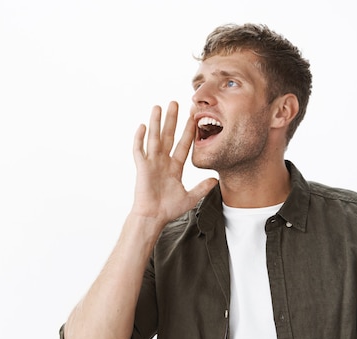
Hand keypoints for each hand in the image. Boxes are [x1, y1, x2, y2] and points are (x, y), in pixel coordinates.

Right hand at [131, 101, 217, 224]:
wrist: (154, 218)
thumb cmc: (169, 209)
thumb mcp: (190, 197)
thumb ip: (202, 187)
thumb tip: (216, 180)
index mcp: (175, 167)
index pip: (183, 144)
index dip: (189, 130)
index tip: (193, 116)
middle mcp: (163, 161)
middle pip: (168, 136)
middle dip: (172, 119)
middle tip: (175, 102)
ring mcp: (151, 163)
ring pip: (154, 138)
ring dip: (156, 123)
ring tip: (158, 106)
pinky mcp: (142, 168)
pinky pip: (139, 150)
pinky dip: (139, 139)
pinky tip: (142, 126)